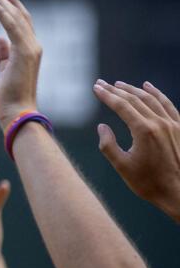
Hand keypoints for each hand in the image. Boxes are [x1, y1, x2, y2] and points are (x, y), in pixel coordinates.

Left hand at [0, 0, 41, 128]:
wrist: (16, 113)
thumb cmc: (9, 97)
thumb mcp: (4, 71)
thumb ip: (3, 54)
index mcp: (28, 50)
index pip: (20, 22)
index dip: (9, 6)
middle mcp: (33, 46)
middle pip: (19, 15)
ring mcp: (31, 49)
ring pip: (15, 17)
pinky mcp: (24, 53)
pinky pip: (13, 27)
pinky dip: (2, 13)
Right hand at [93, 80, 179, 221]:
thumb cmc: (149, 183)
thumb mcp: (122, 167)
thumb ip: (108, 145)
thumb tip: (102, 127)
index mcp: (143, 131)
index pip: (121, 106)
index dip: (107, 96)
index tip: (96, 88)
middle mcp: (159, 123)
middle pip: (135, 100)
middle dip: (116, 90)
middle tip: (102, 83)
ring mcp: (172, 124)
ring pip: (151, 99)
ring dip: (134, 89)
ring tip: (120, 84)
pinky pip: (167, 105)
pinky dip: (157, 93)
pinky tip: (148, 86)